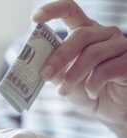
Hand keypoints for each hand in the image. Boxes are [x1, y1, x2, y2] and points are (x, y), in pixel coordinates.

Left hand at [32, 0, 126, 129]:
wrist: (111, 112)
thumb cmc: (87, 92)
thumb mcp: (64, 81)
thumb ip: (53, 70)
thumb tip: (36, 65)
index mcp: (85, 32)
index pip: (70, 11)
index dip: (52, 11)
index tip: (35, 18)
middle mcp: (103, 34)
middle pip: (80, 35)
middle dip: (59, 56)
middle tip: (45, 74)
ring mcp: (120, 45)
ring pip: (92, 54)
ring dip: (73, 75)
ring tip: (63, 91)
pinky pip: (106, 70)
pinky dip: (92, 84)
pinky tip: (91, 93)